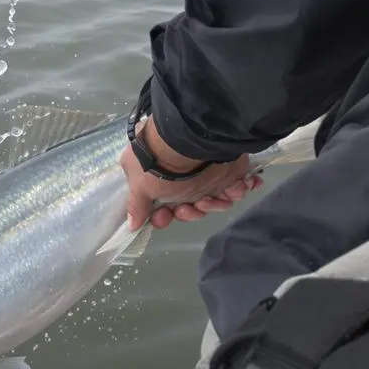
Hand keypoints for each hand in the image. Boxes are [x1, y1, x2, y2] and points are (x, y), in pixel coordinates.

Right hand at [120, 116, 262, 230]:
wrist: (196, 143)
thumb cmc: (162, 167)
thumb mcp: (142, 188)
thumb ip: (137, 207)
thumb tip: (131, 226)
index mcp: (156, 174)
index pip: (161, 202)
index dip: (163, 214)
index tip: (164, 217)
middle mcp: (180, 173)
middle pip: (187, 204)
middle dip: (190, 212)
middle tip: (191, 208)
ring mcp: (204, 171)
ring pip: (211, 200)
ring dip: (212, 205)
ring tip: (211, 198)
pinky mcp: (228, 170)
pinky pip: (235, 189)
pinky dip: (237, 191)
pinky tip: (234, 188)